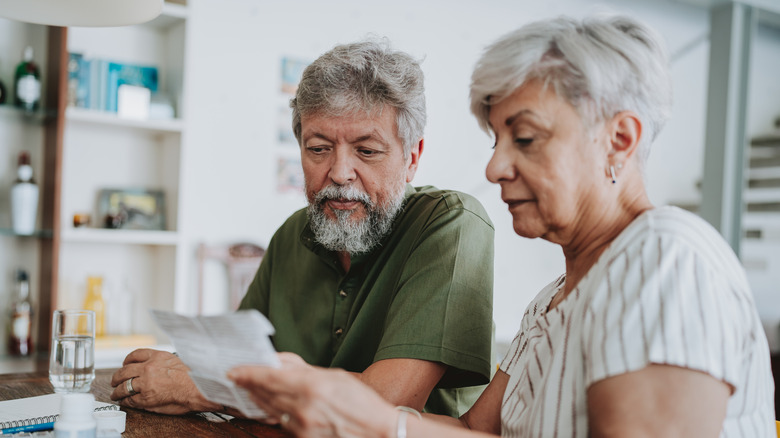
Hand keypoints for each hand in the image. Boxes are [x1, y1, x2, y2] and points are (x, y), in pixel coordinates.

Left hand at [110, 348, 218, 414]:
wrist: (198, 387)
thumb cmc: (193, 376)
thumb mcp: (176, 360)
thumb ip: (162, 361)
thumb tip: (153, 365)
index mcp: (157, 356)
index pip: (135, 355)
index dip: (127, 361)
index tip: (125, 364)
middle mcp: (149, 367)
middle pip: (124, 371)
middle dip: (117, 377)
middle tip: (114, 381)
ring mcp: (145, 382)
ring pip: (123, 386)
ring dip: (117, 391)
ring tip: (115, 394)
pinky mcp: (145, 397)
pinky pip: (129, 399)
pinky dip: (125, 401)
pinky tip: (124, 401)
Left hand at [228, 362, 396, 436]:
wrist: (377, 432)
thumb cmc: (362, 402)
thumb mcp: (335, 376)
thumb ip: (304, 370)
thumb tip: (280, 362)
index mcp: (312, 386)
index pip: (269, 377)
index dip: (248, 373)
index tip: (234, 370)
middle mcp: (303, 407)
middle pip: (265, 394)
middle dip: (249, 384)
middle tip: (238, 376)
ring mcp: (302, 426)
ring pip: (270, 409)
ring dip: (258, 398)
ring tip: (250, 388)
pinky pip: (282, 422)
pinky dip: (273, 412)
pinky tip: (270, 405)